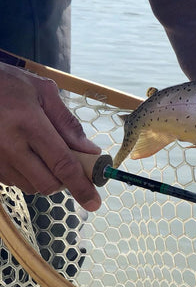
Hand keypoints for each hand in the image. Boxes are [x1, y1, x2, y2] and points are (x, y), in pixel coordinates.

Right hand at [0, 63, 101, 210]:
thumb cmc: (9, 84)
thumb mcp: (44, 91)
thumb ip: (68, 123)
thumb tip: (90, 151)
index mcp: (29, 124)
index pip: (62, 164)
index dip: (81, 186)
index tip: (94, 203)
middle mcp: (10, 146)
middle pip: (47, 183)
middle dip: (65, 182)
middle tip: (72, 166)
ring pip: (30, 186)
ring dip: (46, 178)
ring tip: (45, 153)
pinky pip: (14, 181)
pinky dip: (28, 174)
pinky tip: (27, 154)